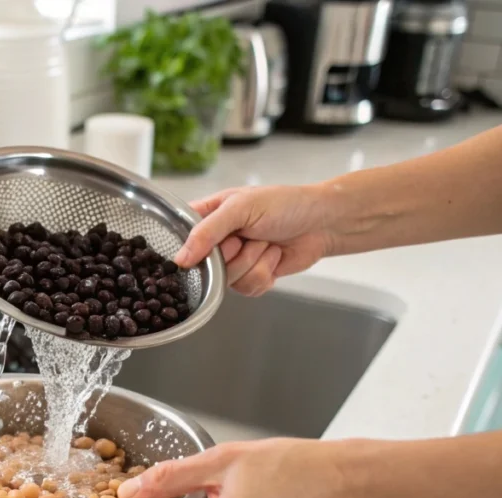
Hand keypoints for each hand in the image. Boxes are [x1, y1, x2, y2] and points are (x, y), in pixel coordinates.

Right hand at [176, 185, 343, 295]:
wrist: (322, 222)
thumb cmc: (284, 204)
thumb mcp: (240, 207)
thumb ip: (207, 232)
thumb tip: (181, 258)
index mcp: (208, 217)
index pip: (180, 238)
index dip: (187, 249)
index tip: (205, 249)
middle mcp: (217, 241)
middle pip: (204, 266)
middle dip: (232, 254)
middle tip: (248, 236)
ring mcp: (234, 261)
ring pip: (226, 281)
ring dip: (253, 262)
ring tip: (266, 243)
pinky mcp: (252, 277)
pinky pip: (247, 289)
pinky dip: (264, 273)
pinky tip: (273, 257)